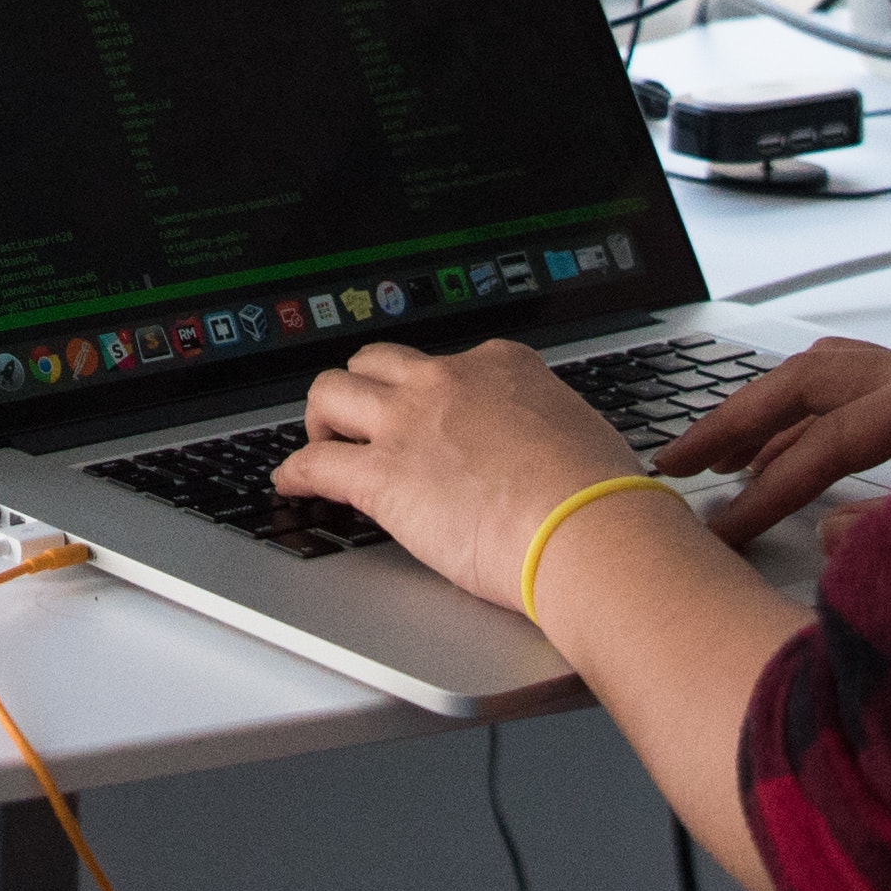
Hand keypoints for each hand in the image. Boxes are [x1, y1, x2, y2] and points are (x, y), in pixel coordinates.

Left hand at [275, 342, 650, 611]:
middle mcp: (448, 380)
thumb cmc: (601, 497)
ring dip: (319, 416)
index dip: (431, 389)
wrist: (589, 530)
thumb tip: (543, 455)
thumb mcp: (578, 434)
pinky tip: (290, 483)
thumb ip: (543, 432)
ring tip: (318, 439)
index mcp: (502, 365)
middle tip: (359, 417)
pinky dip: (294, 471)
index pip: (448, 361)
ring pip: (331, 391)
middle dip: (363, 386)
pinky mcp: (382, 475)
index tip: (427, 409)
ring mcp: (409, 423)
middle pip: (377, 362)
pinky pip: (315, 462)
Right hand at [659, 338, 890, 545]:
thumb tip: (828, 533)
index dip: (765, 493)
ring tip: (727, 459)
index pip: (820, 447)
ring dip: (766, 415)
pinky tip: (791, 441)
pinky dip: (809, 408)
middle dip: (732, 423)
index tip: (724, 529)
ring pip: (822, 374)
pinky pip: (852, 381)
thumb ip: (887, 537)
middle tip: (681, 459)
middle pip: (799, 383)